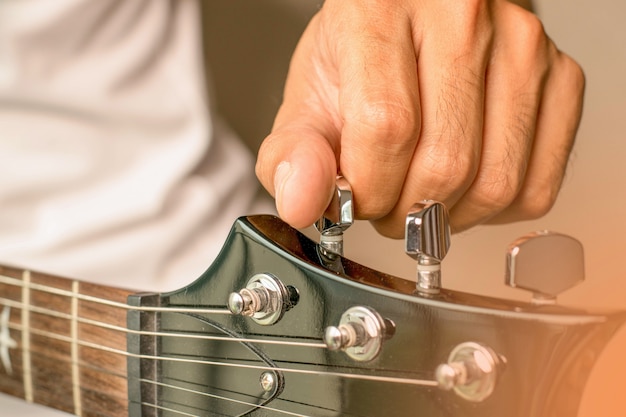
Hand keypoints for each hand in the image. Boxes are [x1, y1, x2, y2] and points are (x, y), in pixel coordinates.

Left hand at [255, 0, 583, 237]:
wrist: (416, 23)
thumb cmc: (361, 56)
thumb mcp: (310, 98)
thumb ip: (294, 153)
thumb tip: (301, 200)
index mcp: (382, 11)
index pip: (386, 129)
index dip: (368, 189)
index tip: (357, 196)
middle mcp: (462, 17)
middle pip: (445, 163)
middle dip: (405, 211)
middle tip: (387, 202)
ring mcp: (521, 45)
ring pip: (496, 183)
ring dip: (450, 216)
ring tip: (422, 195)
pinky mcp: (558, 77)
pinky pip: (537, 185)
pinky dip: (495, 210)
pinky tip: (465, 188)